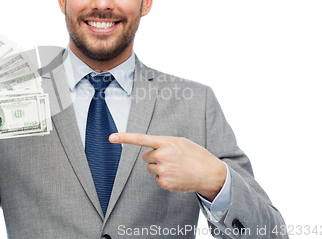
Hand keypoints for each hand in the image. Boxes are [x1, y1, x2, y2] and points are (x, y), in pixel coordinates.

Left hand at [109, 133, 225, 200]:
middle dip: (155, 157)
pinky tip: (176, 176)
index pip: (141, 139)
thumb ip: (164, 142)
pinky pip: (156, 179)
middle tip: (170, 159)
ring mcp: (163, 170)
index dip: (124, 138)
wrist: (209, 173)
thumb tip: (151, 148)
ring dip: (159, 168)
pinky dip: (164, 178)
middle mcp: (163, 155)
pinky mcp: (164, 182)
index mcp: (166, 142)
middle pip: (146, 156)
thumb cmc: (195, 155)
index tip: (111, 137)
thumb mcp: (181, 142)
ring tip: (175, 168)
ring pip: (150, 168)